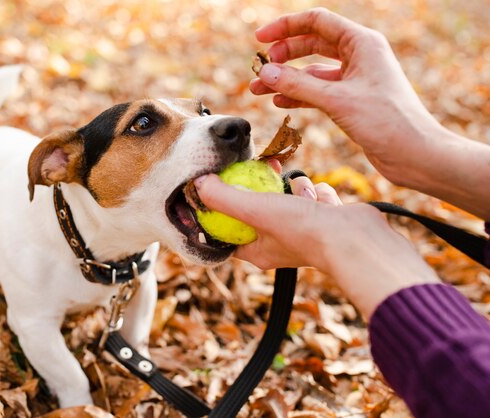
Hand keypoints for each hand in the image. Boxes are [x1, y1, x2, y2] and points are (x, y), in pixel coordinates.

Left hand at [194, 173, 439, 317]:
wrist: (357, 239)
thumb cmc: (303, 230)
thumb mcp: (254, 210)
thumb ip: (224, 197)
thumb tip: (199, 183)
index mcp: (258, 250)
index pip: (230, 229)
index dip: (223, 207)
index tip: (223, 184)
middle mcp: (279, 243)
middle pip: (260, 208)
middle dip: (263, 186)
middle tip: (262, 166)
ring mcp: (304, 232)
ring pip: (289, 198)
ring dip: (295, 188)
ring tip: (300, 191)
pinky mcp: (326, 221)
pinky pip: (314, 197)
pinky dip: (317, 193)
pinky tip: (323, 199)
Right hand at [250, 7, 489, 220]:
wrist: (415, 155)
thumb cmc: (387, 122)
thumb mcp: (337, 100)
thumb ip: (298, 85)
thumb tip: (264, 73)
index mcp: (362, 43)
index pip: (317, 22)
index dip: (285, 27)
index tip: (259, 39)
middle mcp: (359, 56)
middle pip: (312, 44)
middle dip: (283, 55)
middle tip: (260, 69)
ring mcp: (355, 78)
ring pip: (312, 71)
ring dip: (286, 79)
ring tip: (259, 89)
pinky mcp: (351, 100)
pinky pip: (318, 91)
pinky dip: (298, 95)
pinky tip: (279, 101)